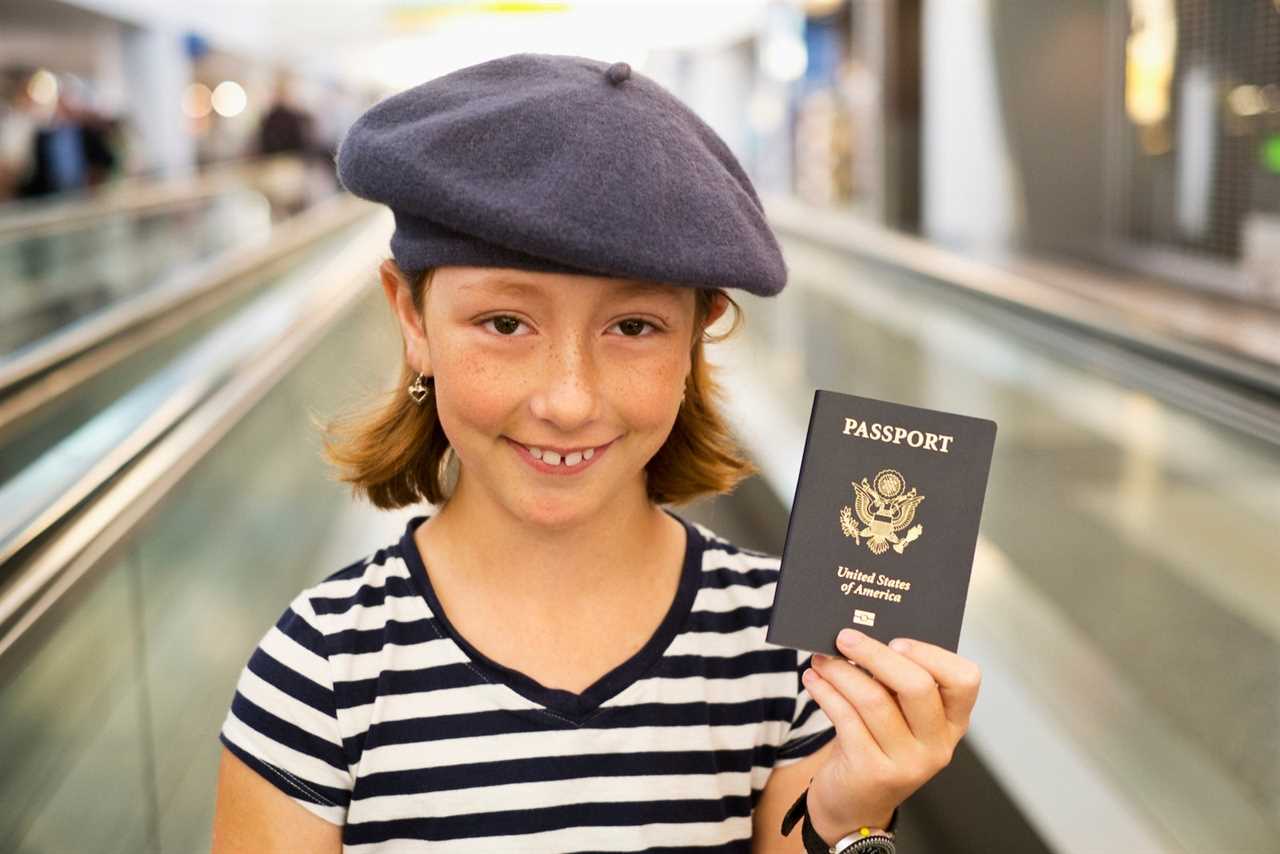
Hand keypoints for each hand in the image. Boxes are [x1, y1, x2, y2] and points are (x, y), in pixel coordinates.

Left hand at [801, 629, 980, 841]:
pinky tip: (813, 680)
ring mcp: (908, 762)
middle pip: (916, 685)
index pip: (965, 680)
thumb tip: (863, 633)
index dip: (931, 654)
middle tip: (844, 637)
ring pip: (874, 700)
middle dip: (875, 654)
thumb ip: (895, 681)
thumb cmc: (877, 743)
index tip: (896, 640)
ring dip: (840, 672)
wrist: (855, 804)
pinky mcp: (873, 772)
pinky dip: (825, 692)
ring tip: (820, 659)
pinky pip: (846, 719)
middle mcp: (938, 745)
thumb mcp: (899, 716)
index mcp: (952, 722)